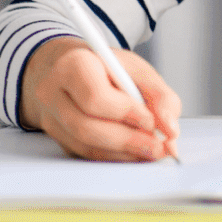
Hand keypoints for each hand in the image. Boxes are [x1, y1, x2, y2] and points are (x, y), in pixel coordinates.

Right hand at [18, 37, 181, 161]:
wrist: (66, 67)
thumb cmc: (102, 66)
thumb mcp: (134, 67)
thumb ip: (158, 95)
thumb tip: (170, 130)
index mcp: (74, 65)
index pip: (96, 98)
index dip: (126, 113)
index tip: (151, 122)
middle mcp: (54, 92)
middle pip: (88, 127)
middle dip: (128, 140)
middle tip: (157, 146)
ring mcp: (51, 117)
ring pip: (85, 145)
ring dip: (123, 153)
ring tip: (150, 150)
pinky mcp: (56, 136)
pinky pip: (85, 153)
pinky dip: (113, 156)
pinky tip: (133, 152)